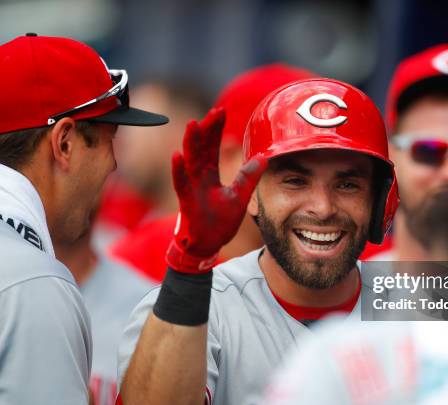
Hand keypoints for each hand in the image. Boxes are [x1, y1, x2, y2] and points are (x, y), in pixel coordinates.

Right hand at [166, 107, 266, 272]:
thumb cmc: (219, 222)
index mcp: (210, 176)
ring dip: (191, 144)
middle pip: (201, 149)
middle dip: (207, 130)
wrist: (206, 246)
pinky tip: (177, 156)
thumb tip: (264, 157)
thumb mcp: (239, 197)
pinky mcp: (186, 203)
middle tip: (214, 112)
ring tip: (193, 125)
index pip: (212, 147)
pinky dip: (178, 171)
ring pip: (189, 162)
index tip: (220, 110)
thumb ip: (249, 177)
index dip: (215, 129)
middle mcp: (199, 179)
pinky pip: (180, 185)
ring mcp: (191, 190)